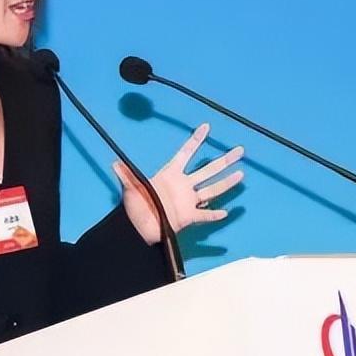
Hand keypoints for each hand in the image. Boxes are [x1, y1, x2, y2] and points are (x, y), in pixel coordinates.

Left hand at [113, 123, 243, 244]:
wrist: (137, 228)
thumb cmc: (134, 206)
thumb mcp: (130, 187)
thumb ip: (126, 175)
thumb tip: (115, 163)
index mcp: (170, 174)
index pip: (186, 153)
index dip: (196, 140)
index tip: (207, 127)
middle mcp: (183, 185)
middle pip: (208, 170)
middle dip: (224, 160)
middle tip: (239, 151)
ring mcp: (188, 201)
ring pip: (212, 189)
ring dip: (226, 182)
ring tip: (241, 174)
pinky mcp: (189, 217)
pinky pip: (204, 215)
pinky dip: (214, 214)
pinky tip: (226, 212)